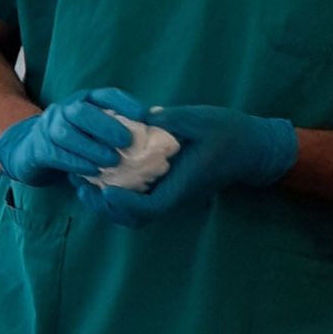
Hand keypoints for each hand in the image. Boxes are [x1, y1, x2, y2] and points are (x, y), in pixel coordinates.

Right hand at [0, 87, 144, 186]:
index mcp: (83, 101)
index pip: (104, 96)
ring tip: (112, 162)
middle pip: (80, 111)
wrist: (31, 151)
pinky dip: (76, 163)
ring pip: (66, 133)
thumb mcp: (93, 130)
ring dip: (91, 148)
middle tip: (126, 142)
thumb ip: (116, 128)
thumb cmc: (73, 142)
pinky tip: (92, 172)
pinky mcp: (38, 149)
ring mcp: (48, 128)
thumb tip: (154, 130)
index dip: (125, 103)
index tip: (144, 116)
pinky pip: (56, 154)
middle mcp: (64, 110)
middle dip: (104, 125)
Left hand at [78, 103, 296, 224]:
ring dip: (107, 204)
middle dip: (105, 206)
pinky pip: (138, 202)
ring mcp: (171, 195)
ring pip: (134, 215)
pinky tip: (101, 176)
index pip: (151, 207)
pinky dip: (116, 197)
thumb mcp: (202, 120)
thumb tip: (143, 115)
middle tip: (81, 183)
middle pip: (135, 218)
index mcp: (183, 184)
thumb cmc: (229, 133)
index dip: (125, 203)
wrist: (251, 148)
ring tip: (84, 182)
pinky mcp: (167, 190)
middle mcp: (175, 196)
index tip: (104, 188)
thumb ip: (173, 119)